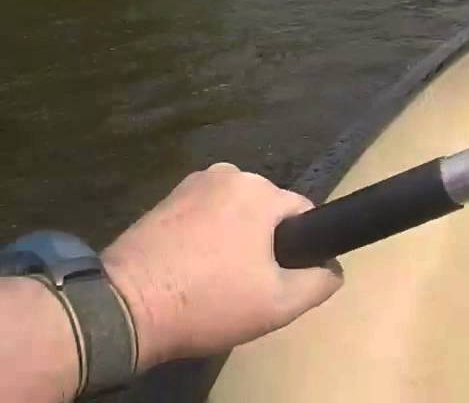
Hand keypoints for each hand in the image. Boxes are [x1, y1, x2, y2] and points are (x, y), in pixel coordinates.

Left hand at [102, 163, 342, 368]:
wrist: (124, 308)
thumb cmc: (209, 301)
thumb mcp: (280, 304)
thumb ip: (320, 281)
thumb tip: (332, 267)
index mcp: (260, 190)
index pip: (303, 214)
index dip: (299, 249)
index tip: (279, 279)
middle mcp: (228, 174)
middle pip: (267, 211)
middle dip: (264, 243)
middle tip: (246, 285)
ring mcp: (190, 184)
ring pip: (234, 214)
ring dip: (234, 240)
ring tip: (215, 280)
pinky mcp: (162, 201)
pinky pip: (203, 217)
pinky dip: (204, 239)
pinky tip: (191, 270)